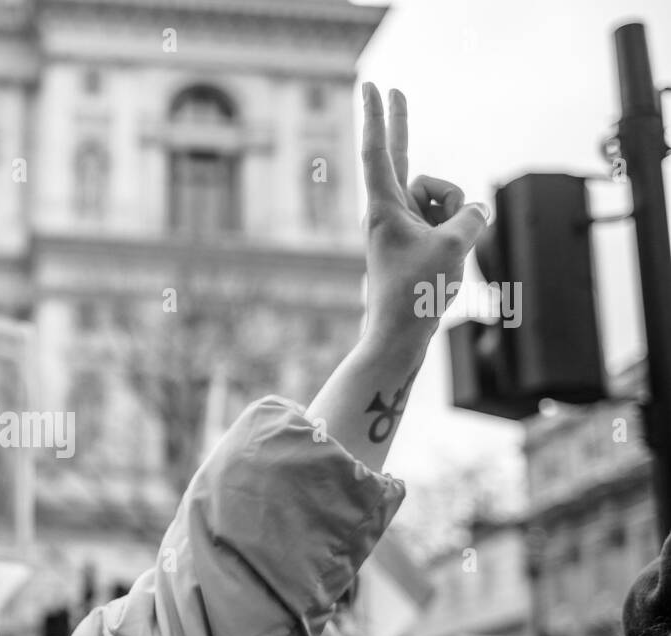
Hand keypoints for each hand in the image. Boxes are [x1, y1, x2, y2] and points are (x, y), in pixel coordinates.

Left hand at [359, 84, 489, 350]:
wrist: (399, 335)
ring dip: (455, 217)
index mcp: (384, 207)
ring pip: (442, 199)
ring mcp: (403, 225)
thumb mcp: (454, 245)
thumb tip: (476, 211)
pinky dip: (457, 234)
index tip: (372, 87)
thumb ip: (470, 216)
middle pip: (401, 157)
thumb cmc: (417, 292)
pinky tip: (448, 263)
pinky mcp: (416, 240)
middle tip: (393, 90)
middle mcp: (389, 211)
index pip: (378, 151)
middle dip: (400, 123)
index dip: (377, 116)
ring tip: (442, 254)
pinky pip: (447, 221)